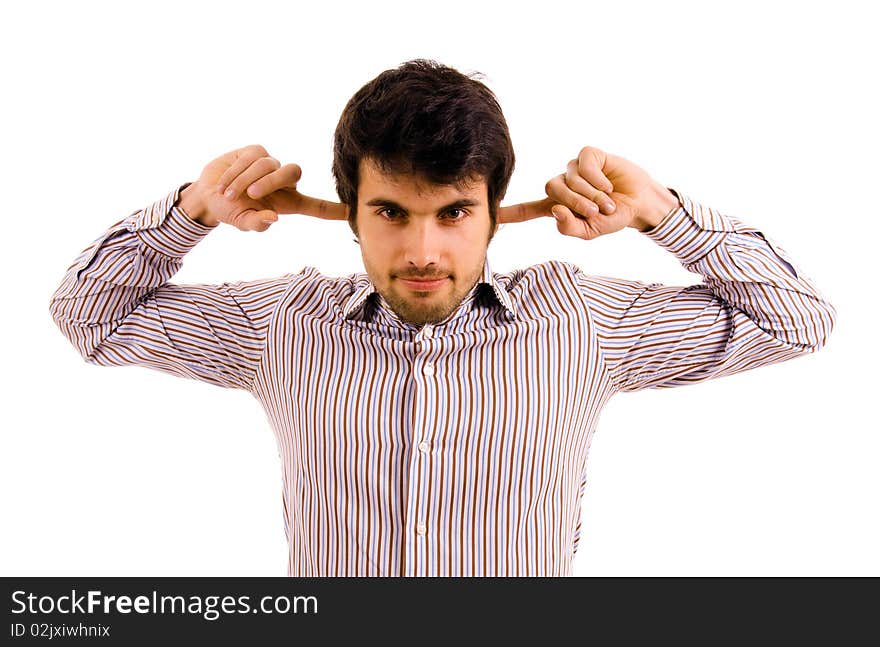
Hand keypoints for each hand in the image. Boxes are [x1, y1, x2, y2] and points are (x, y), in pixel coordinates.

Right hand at [189, 144, 346, 231]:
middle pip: (293, 173)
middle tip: (252, 195)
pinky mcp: (256, 151)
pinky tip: (226, 183)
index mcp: (288, 203)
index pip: (317, 206)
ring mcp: (271, 165)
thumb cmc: (230, 211)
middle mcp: (284, 183)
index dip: (335, 209)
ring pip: (269, 164)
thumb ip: (257, 223)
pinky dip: (237, 171)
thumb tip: (274, 219)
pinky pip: (253, 156)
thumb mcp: (242, 222)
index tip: (354, 210)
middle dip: (272, 182)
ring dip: (247, 179)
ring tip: (230, 193)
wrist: (207, 194)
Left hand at [497, 146, 679, 239]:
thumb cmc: (614, 218)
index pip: (527, 210)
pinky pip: (583, 165)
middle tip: (596, 212)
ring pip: (569, 178)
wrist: (639, 204)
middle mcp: (562, 186)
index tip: (490, 214)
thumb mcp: (590, 231)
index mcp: (557, 207)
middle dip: (575, 202)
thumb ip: (570, 227)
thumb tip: (555, 211)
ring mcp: (574, 170)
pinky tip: (609, 184)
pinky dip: (597, 179)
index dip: (509, 212)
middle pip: (551, 189)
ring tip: (608, 202)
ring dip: (591, 194)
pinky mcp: (588, 155)